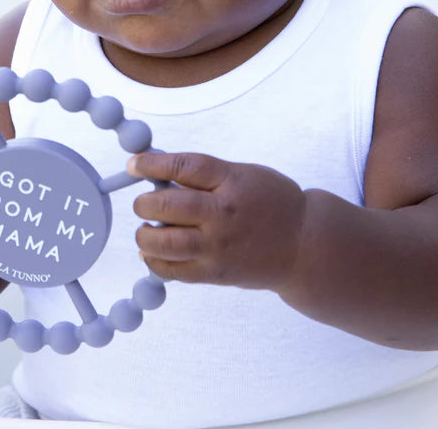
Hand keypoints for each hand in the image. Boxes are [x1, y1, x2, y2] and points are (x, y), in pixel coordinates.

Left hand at [130, 152, 305, 289]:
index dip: (151, 163)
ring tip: (147, 227)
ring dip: (145, 233)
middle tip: (142, 202)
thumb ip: (206, 174)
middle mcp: (223, 214)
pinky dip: (154, 260)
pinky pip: (172, 271)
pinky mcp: (215, 274)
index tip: (133, 164)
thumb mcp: (243, 174)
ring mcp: (218, 247)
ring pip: (163, 242)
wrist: (304, 245)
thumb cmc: (272, 202)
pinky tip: (152, 250)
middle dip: (144, 201)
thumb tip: (159, 170)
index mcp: (232, 182)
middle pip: (166, 205)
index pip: (183, 167)